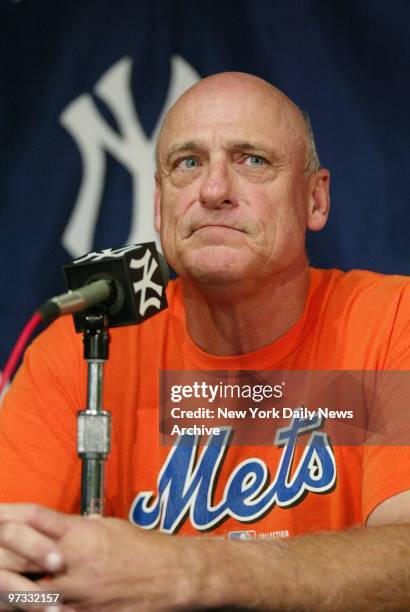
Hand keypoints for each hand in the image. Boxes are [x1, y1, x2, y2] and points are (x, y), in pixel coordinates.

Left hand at [0, 504, 229, 611]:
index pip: (34, 518)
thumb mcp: (108, 527)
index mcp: (81, 534)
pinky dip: (39, 611)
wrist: (170, 575)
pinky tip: (32, 608)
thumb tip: (60, 529)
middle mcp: (74, 562)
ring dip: (10, 590)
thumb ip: (79, 528)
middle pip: (22, 556)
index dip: (9, 513)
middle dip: (2, 554)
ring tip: (1, 587)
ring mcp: (77, 592)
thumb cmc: (143, 549)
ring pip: (27, 594)